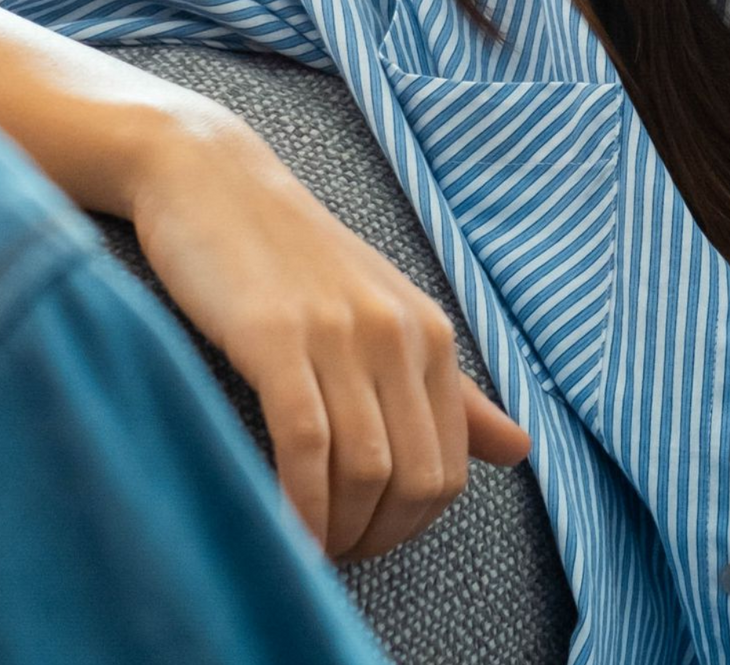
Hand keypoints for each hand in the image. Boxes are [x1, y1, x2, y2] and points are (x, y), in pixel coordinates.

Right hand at [124, 107, 530, 561]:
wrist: (208, 177)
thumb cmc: (287, 255)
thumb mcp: (380, 311)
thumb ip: (449, 388)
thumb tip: (520, 449)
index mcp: (428, 331)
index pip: (448, 468)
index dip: (409, 525)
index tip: (364, 538)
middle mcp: (395, 332)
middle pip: (414, 479)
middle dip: (377, 537)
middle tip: (332, 552)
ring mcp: (337, 332)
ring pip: (365, 470)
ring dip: (336, 530)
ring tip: (305, 544)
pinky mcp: (275, 336)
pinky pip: (305, 445)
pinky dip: (298, 504)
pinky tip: (280, 526)